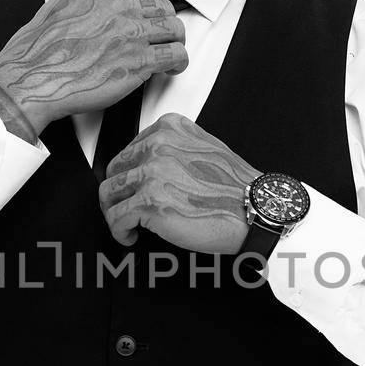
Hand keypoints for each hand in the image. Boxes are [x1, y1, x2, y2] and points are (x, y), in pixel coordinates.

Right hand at [0, 0, 186, 135]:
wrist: (32, 76)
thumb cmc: (39, 50)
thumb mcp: (60, 7)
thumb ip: (87, 3)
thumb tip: (103, 12)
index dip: (146, 10)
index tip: (146, 21)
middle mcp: (119, 4)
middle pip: (161, 8)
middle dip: (162, 24)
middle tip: (159, 39)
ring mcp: (132, 32)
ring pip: (174, 28)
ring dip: (175, 41)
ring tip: (170, 52)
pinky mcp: (140, 60)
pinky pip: (176, 54)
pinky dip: (179, 62)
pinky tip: (172, 69)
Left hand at [99, 112, 261, 252]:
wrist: (256, 211)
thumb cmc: (235, 189)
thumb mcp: (204, 149)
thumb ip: (173, 149)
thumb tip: (145, 165)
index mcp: (170, 128)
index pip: (128, 149)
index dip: (128, 175)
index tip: (133, 190)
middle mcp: (158, 145)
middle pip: (114, 170)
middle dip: (117, 194)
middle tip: (125, 210)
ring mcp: (152, 173)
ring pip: (108, 193)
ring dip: (114, 213)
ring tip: (127, 225)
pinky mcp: (150, 202)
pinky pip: (116, 218)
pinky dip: (119, 231)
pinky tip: (130, 237)